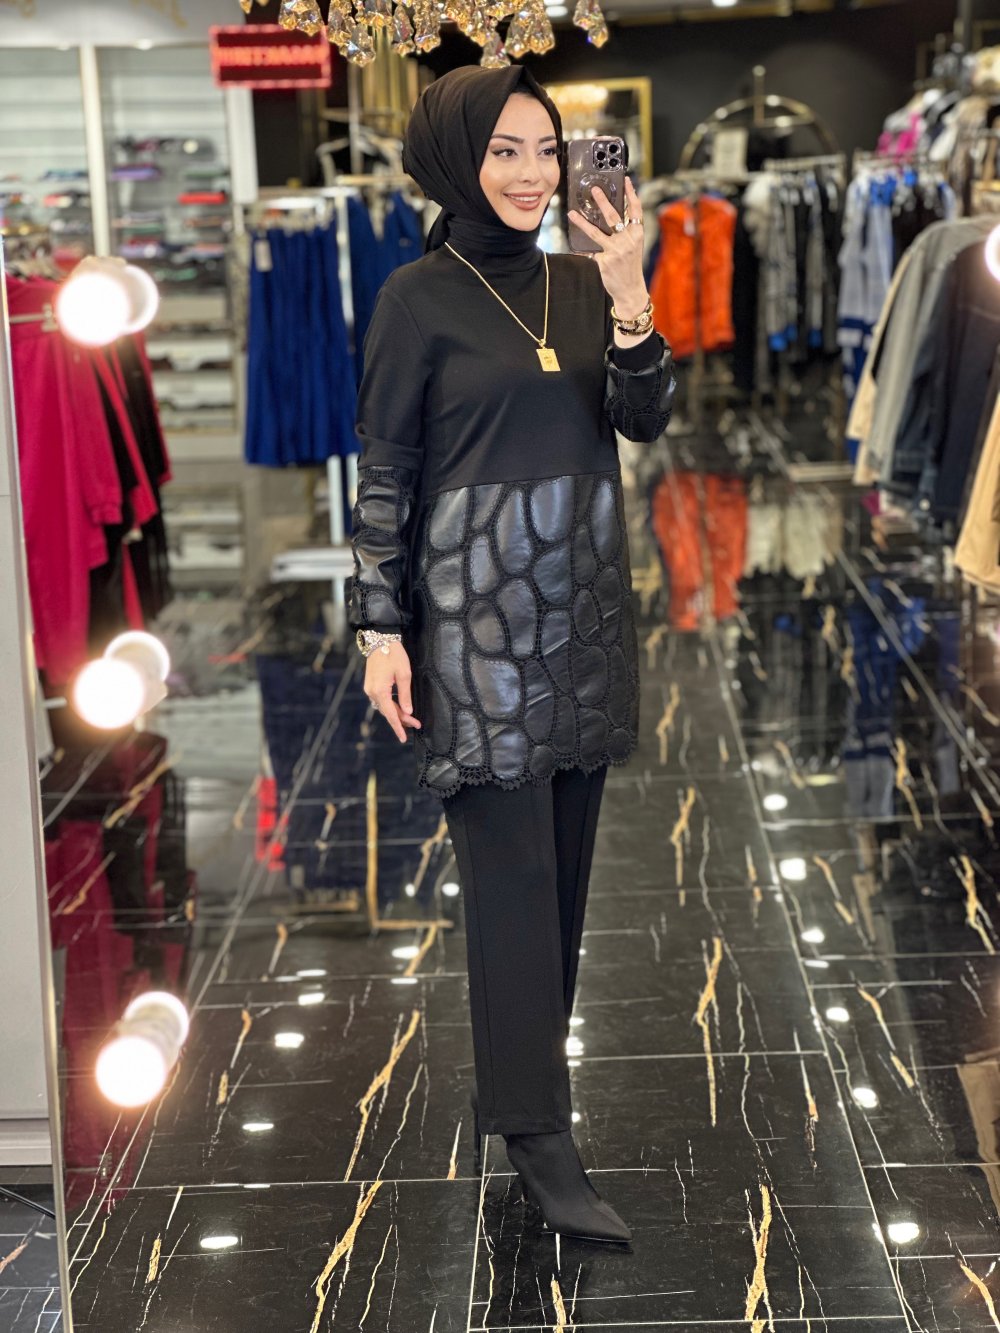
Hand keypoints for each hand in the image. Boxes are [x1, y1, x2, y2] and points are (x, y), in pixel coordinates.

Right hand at [365, 643, 421, 743]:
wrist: (379, 639)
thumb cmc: (393, 654)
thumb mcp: (404, 674)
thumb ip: (405, 695)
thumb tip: (407, 712)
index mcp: (380, 691)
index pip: (391, 714)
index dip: (398, 727)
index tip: (403, 738)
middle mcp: (371, 692)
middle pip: (387, 712)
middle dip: (401, 719)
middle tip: (416, 724)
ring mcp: (369, 689)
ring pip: (384, 706)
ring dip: (396, 713)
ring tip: (411, 718)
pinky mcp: (371, 685)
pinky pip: (381, 700)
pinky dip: (391, 705)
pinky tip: (400, 707)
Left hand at [567, 176, 647, 316]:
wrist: (630, 290)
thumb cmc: (630, 267)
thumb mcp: (633, 247)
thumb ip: (626, 232)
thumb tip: (610, 217)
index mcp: (637, 234)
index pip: (635, 210)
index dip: (631, 194)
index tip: (626, 180)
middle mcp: (627, 240)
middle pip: (613, 216)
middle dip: (603, 201)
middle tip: (594, 189)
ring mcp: (616, 250)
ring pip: (596, 232)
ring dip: (582, 221)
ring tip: (572, 213)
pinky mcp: (605, 261)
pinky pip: (589, 251)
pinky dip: (581, 249)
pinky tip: (572, 246)